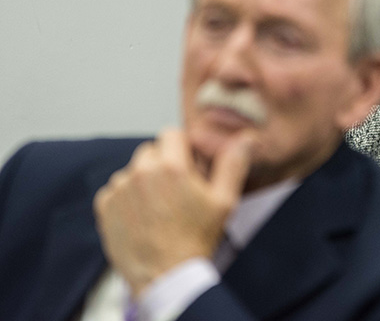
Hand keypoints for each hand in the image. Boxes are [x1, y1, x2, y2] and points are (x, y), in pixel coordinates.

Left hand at [93, 128, 253, 294]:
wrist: (166, 276)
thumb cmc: (196, 238)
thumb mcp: (225, 201)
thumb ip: (233, 164)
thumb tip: (245, 139)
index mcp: (171, 167)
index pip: (171, 134)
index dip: (182, 148)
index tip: (188, 167)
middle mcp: (141, 173)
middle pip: (150, 151)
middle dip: (163, 163)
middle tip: (176, 190)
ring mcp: (120, 190)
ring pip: (132, 170)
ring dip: (144, 180)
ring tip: (159, 207)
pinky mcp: (105, 207)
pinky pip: (115, 190)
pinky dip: (127, 198)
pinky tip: (142, 217)